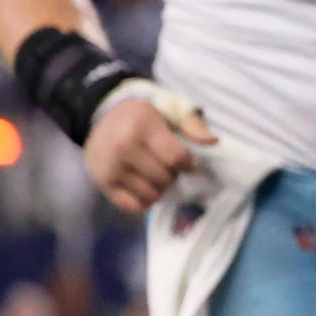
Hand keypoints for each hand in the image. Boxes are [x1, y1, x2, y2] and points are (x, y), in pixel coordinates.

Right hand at [84, 89, 215, 213]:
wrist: (104, 116)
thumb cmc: (144, 114)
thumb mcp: (170, 109)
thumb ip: (193, 124)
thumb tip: (213, 141)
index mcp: (142, 126)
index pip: (176, 158)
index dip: (188, 163)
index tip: (187, 161)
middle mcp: (122, 148)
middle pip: (164, 178)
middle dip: (174, 175)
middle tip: (169, 166)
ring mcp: (110, 168)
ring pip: (149, 194)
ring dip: (160, 189)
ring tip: (157, 174)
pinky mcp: (103, 183)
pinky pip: (131, 206)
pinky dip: (144, 202)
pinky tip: (146, 188)